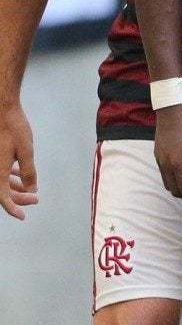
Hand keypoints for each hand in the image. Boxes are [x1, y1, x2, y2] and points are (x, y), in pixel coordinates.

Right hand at [0, 102, 37, 219]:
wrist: (2, 108)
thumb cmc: (14, 128)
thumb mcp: (26, 150)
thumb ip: (29, 172)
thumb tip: (32, 190)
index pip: (3, 198)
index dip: (13, 209)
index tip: (23, 216)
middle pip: (3, 192)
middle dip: (19, 197)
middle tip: (36, 199)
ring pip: (2, 182)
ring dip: (16, 187)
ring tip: (31, 189)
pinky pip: (1, 171)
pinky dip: (11, 176)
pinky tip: (21, 174)